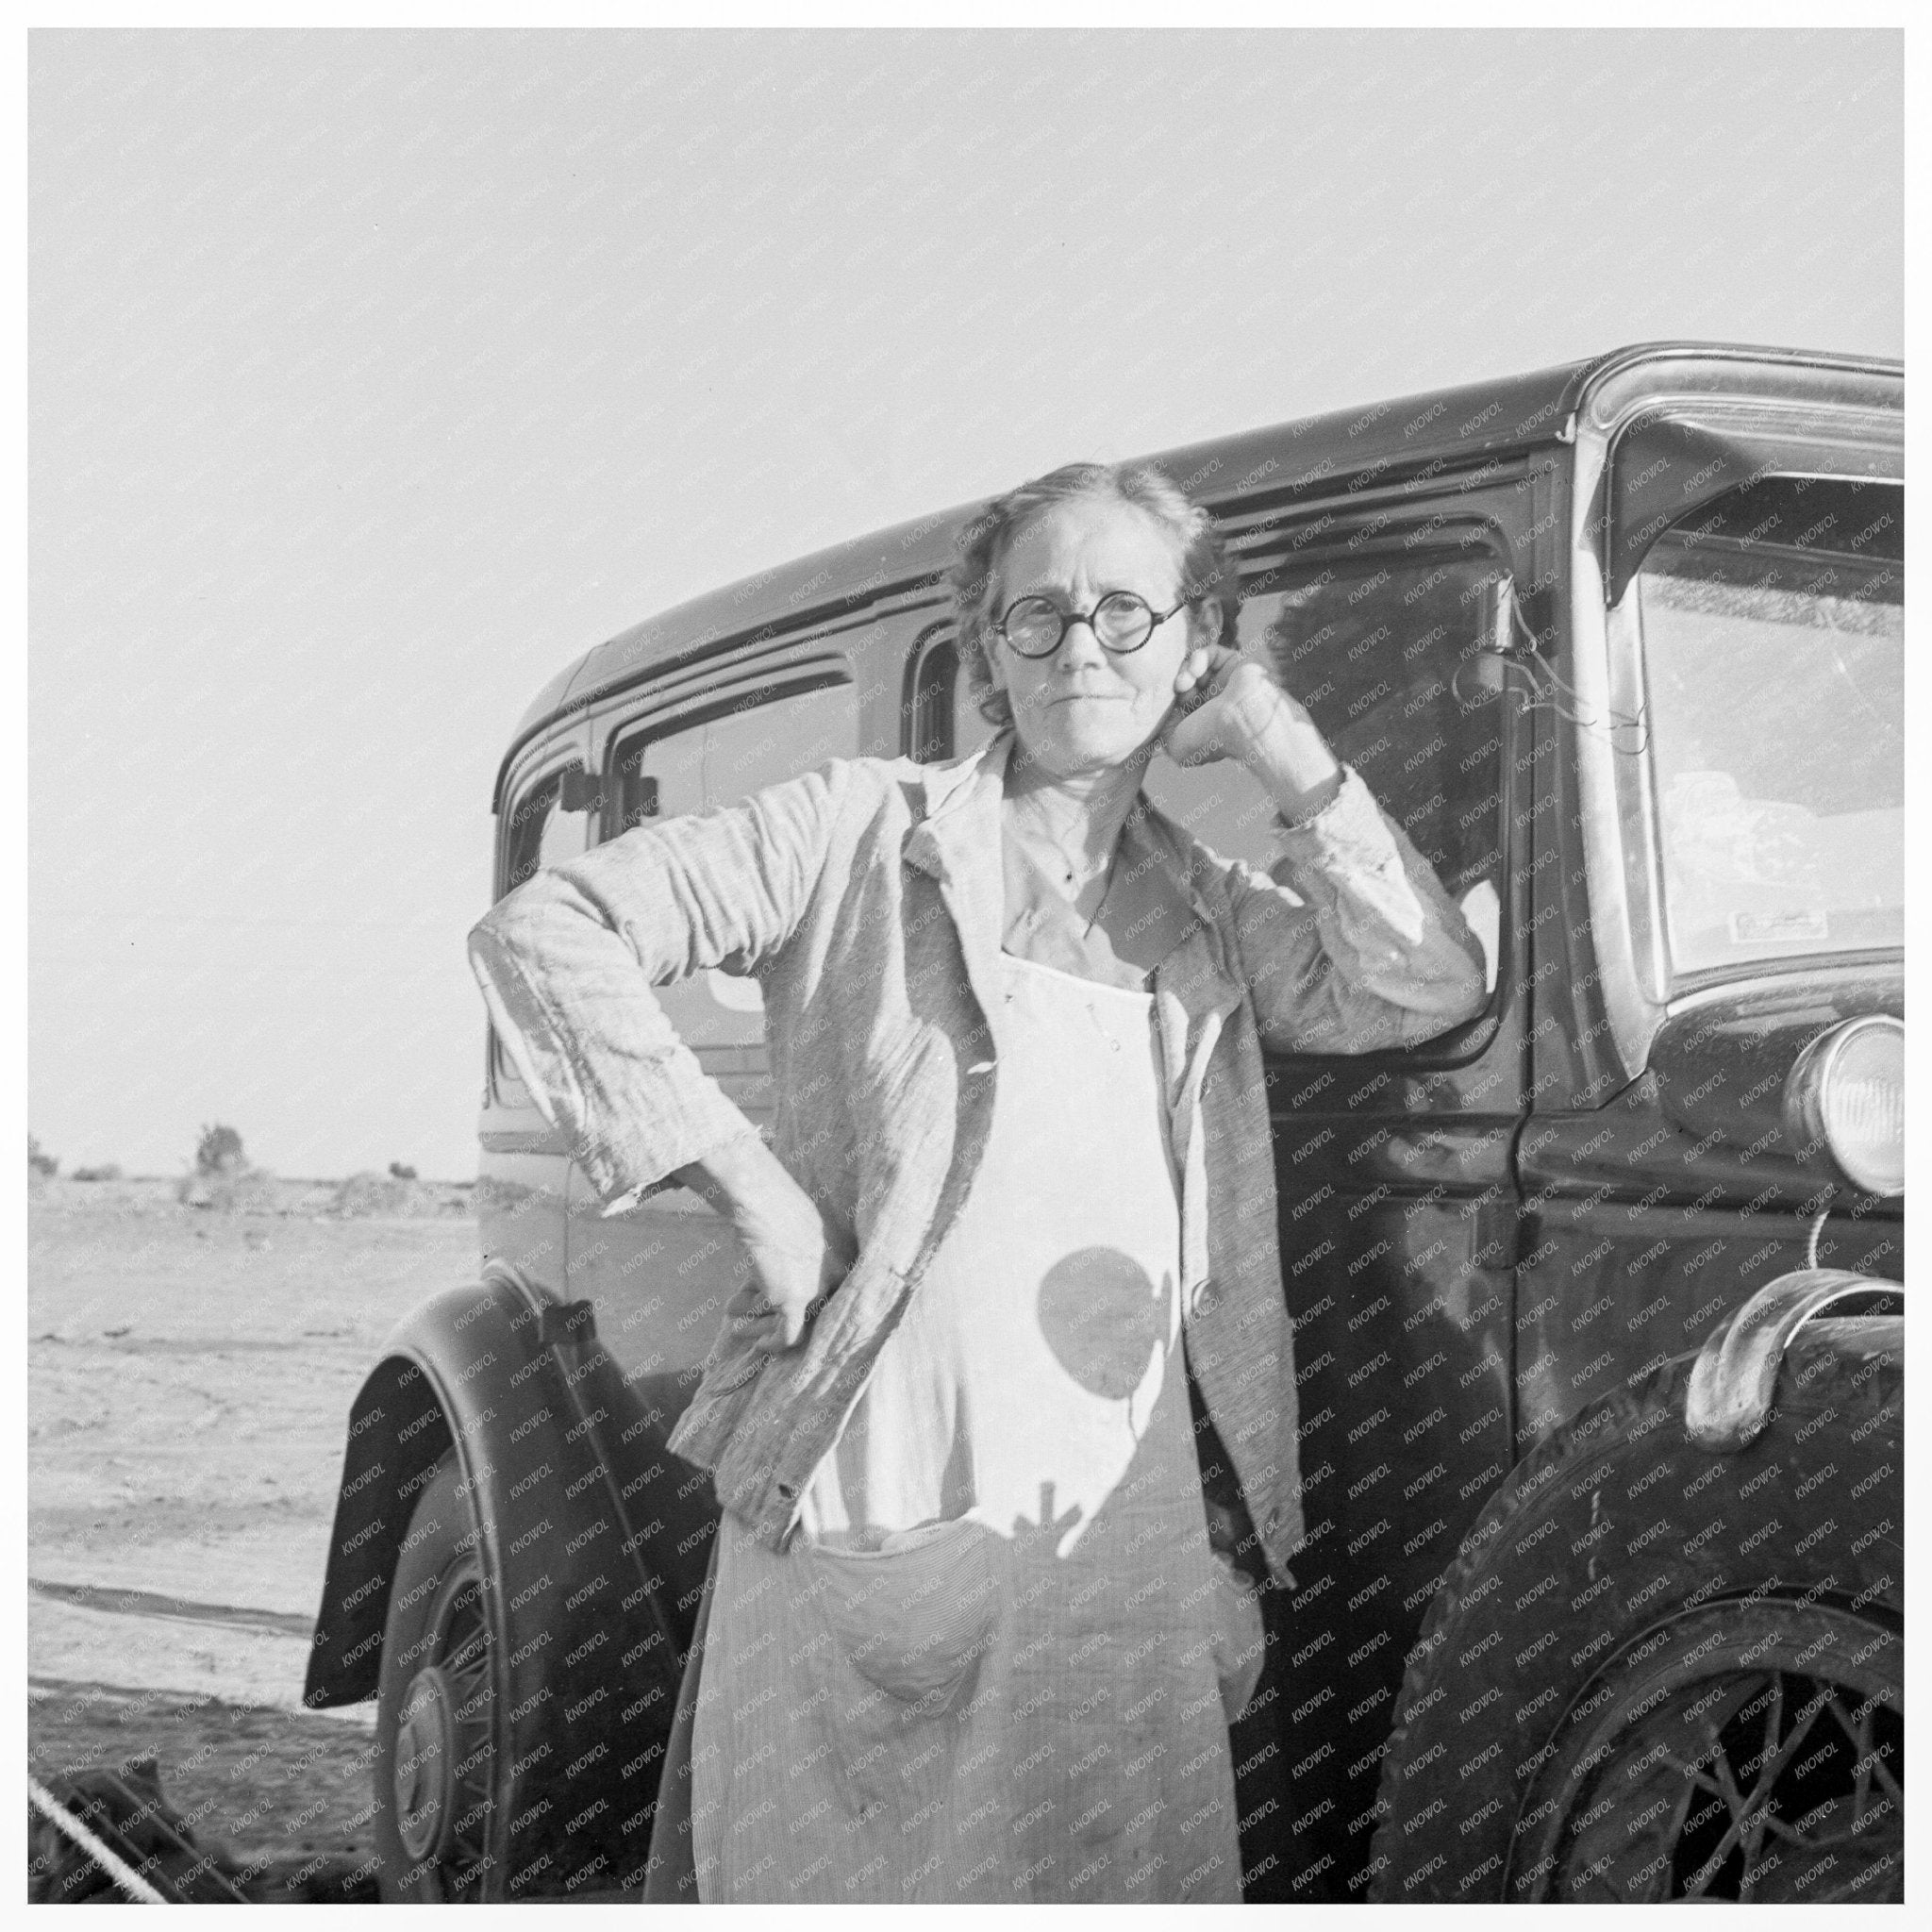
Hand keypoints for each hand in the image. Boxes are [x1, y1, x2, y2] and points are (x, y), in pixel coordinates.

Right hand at [680, 1135, 856, 1354]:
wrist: (762, 1201)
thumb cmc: (774, 1207)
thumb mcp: (801, 1230)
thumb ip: (802, 1255)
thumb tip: (781, 1273)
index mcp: (843, 1259)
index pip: (831, 1296)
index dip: (807, 1305)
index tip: (782, 1312)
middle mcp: (836, 1277)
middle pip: (811, 1311)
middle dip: (778, 1316)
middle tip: (757, 1319)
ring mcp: (817, 1289)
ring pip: (794, 1323)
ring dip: (762, 1326)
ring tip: (738, 1326)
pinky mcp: (794, 1300)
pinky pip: (786, 1336)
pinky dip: (772, 1344)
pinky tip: (757, 1345)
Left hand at [1160, 643, 1294, 767]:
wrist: (1243, 720)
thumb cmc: (1210, 737)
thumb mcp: (1177, 747)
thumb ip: (1164, 734)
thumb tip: (1159, 720)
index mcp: (1202, 721)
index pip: (1177, 702)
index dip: (1168, 698)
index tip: (1163, 701)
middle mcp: (1213, 702)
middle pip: (1184, 681)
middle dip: (1176, 684)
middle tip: (1177, 688)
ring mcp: (1224, 682)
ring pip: (1195, 667)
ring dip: (1185, 671)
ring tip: (1185, 681)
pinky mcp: (1234, 663)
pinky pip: (1211, 653)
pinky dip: (1199, 658)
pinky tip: (1195, 668)